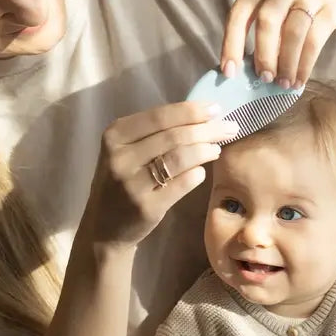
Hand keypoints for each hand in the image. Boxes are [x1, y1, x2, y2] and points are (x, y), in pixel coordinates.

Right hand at [79, 101, 236, 246]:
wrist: (105, 226)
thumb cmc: (124, 180)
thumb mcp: (127, 150)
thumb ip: (155, 132)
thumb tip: (202, 114)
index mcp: (115, 135)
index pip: (160, 116)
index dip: (191, 110)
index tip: (216, 109)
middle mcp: (120, 157)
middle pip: (174, 135)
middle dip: (207, 130)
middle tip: (230, 128)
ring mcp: (132, 183)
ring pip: (181, 157)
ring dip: (206, 150)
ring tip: (216, 149)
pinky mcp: (147, 207)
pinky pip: (183, 183)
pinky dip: (198, 174)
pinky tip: (201, 172)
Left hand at [221, 0, 335, 88]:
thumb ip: (262, 19)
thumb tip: (246, 65)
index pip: (239, 12)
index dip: (231, 43)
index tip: (228, 72)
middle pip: (267, 22)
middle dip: (263, 55)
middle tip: (263, 79)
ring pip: (293, 33)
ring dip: (286, 64)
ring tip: (283, 84)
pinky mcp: (333, 6)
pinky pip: (315, 40)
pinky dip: (304, 65)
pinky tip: (299, 79)